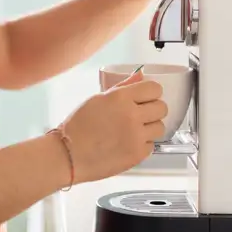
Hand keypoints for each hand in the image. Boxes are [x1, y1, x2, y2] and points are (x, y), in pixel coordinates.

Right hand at [60, 69, 167, 183]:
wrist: (69, 155)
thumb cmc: (78, 126)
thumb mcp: (97, 99)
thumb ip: (122, 88)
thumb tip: (140, 75)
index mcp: (121, 98)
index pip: (154, 88)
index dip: (152, 93)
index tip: (147, 98)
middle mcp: (132, 115)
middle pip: (162, 107)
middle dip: (153, 110)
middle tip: (142, 114)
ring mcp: (136, 136)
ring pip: (160, 127)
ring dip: (150, 128)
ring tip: (135, 130)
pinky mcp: (137, 155)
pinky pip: (152, 145)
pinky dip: (143, 145)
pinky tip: (129, 144)